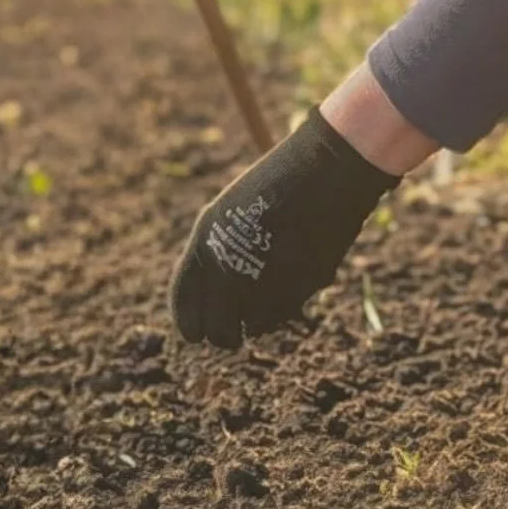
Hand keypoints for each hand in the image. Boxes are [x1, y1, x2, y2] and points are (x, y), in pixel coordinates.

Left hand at [169, 108, 399, 348]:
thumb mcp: (228, 215)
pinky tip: (289, 278)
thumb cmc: (274, 186)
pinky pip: (282, 317)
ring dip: (256, 321)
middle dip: (224, 335)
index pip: (184, 308)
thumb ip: (214, 255)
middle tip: (233, 331)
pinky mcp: (296, 291)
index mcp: (203, 247)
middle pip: (216, 332)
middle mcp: (226, 271)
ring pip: (252, 328)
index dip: (189, 325)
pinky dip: (283, 309)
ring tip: (267, 289)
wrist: (323, 173)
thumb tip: (210, 300)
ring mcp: (262, 284)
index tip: (197, 332)